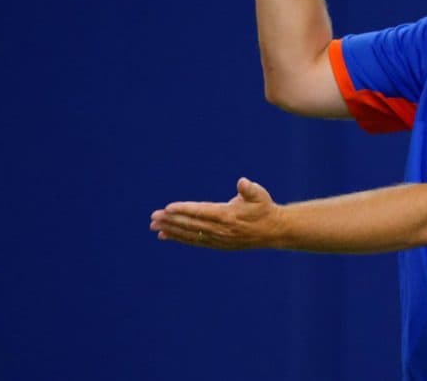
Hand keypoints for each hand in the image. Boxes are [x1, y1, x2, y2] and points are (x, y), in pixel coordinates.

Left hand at [150, 178, 282, 249]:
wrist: (273, 231)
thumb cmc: (264, 208)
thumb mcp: (260, 195)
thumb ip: (250, 189)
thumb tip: (242, 182)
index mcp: (229, 216)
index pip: (202, 212)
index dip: (184, 210)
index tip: (168, 207)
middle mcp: (221, 230)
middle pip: (191, 224)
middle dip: (172, 220)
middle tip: (153, 217)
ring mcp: (218, 239)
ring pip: (190, 234)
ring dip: (171, 230)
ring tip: (154, 226)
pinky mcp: (217, 244)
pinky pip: (194, 241)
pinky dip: (179, 238)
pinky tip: (165, 235)